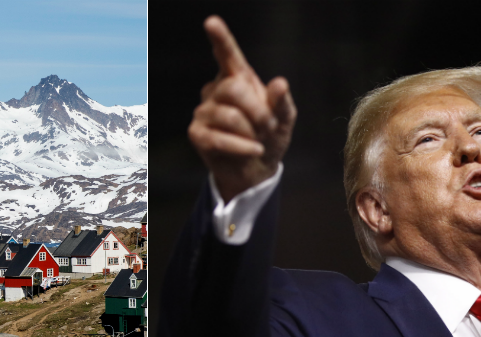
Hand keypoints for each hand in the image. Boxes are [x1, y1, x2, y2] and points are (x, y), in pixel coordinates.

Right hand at [188, 16, 295, 201]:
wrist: (256, 170)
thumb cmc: (269, 137)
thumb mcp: (284, 119)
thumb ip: (282, 102)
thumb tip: (279, 83)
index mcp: (237, 79)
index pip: (227, 55)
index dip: (220, 39)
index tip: (212, 22)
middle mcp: (216, 91)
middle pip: (233, 89)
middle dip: (257, 111)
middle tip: (269, 126)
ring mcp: (204, 112)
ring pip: (229, 116)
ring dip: (251, 132)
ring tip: (260, 141)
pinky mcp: (197, 134)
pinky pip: (219, 138)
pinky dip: (241, 146)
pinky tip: (253, 150)